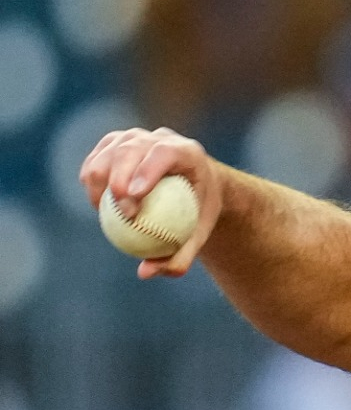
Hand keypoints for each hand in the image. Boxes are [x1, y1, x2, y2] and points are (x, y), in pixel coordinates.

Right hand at [78, 127, 225, 278]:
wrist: (198, 186)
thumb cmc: (198, 213)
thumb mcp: (198, 235)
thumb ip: (180, 256)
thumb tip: (145, 272)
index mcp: (188, 152)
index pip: (164, 153)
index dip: (146, 171)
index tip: (132, 199)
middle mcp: (162, 138)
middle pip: (132, 148)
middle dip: (119, 178)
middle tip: (120, 212)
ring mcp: (138, 137)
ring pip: (109, 151)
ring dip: (100, 181)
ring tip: (106, 213)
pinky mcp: (117, 142)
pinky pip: (97, 159)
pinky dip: (92, 181)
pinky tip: (98, 206)